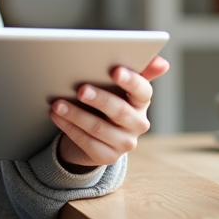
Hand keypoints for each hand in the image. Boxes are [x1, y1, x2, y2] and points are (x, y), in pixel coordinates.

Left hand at [51, 55, 170, 170]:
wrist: (96, 134)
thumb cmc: (109, 100)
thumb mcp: (120, 85)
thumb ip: (138, 70)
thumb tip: (161, 62)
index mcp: (142, 102)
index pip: (143, 91)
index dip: (131, 81)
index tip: (115, 70)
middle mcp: (138, 124)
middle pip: (119, 110)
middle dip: (99, 99)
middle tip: (81, 89)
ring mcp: (124, 143)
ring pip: (99, 128)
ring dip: (76, 114)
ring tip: (58, 103)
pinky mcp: (108, 157)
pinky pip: (87, 143)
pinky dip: (70, 128)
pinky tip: (57, 116)